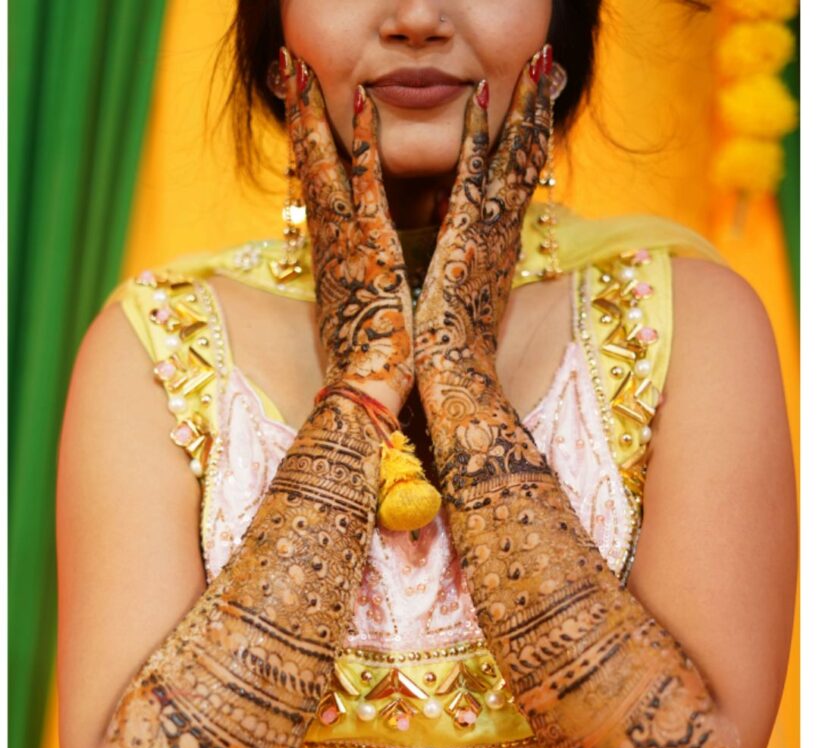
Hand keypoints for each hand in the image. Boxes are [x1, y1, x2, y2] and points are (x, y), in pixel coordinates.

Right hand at [284, 55, 413, 410]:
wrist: (363, 391)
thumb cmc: (365, 361)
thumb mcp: (358, 312)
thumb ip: (359, 282)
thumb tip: (366, 267)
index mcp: (329, 255)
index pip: (315, 191)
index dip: (306, 149)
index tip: (300, 115)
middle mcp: (328, 240)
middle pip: (305, 164)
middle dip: (297, 114)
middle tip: (287, 68)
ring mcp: (345, 239)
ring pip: (323, 162)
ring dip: (312, 110)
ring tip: (300, 64)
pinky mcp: (371, 244)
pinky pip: (366, 181)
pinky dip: (362, 140)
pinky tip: (360, 99)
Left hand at [414, 48, 552, 372]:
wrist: (455, 384)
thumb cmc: (453, 352)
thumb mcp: (464, 299)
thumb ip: (467, 267)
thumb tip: (463, 250)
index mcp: (498, 246)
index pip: (520, 183)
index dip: (529, 140)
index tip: (537, 105)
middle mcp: (503, 234)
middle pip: (529, 159)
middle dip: (540, 109)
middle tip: (551, 63)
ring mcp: (489, 234)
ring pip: (514, 157)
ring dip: (525, 105)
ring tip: (541, 59)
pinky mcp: (466, 240)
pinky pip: (475, 175)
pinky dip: (481, 134)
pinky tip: (485, 95)